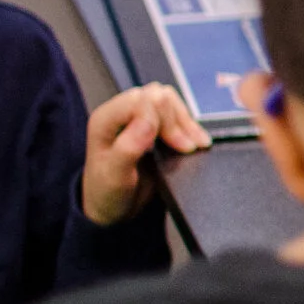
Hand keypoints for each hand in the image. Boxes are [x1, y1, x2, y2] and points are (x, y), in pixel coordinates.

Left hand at [83, 83, 209, 225]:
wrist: (112, 207)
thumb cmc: (108, 193)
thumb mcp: (115, 176)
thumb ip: (128, 147)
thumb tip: (148, 121)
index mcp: (105, 120)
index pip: (142, 100)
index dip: (164, 120)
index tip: (181, 146)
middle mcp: (120, 112)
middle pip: (157, 96)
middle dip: (177, 121)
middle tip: (189, 148)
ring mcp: (135, 117)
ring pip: (169, 100)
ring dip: (186, 121)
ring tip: (197, 144)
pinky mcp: (150, 124)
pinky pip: (174, 111)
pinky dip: (189, 124)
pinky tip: (197, 141)